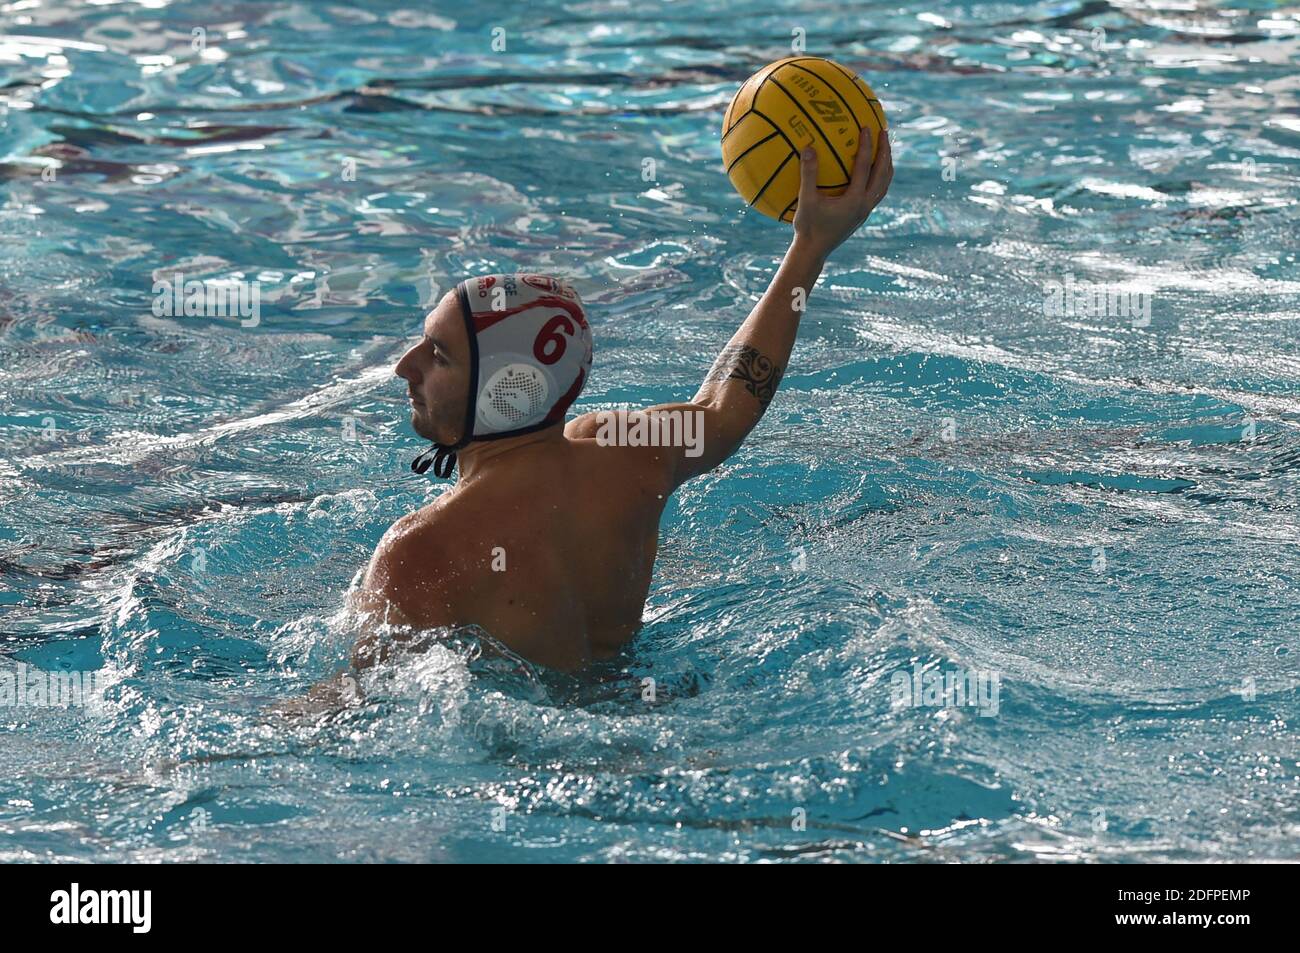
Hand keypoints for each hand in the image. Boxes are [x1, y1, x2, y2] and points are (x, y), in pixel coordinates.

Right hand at [792, 126, 892, 258]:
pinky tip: (871, 170)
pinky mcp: (862, 214)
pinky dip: (879, 177)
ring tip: (884, 148)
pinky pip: (877, 191)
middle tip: (883, 131)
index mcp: (854, 200)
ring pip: (884, 184)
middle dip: (885, 151)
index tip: (866, 127)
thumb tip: (808, 147)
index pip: (865, 167)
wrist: (814, 252)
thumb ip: (808, 174)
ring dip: (886, 164)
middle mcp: (865, 205)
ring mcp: (866, 211)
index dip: (866, 145)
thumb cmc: (808, 227)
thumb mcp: (806, 200)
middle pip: (883, 173)